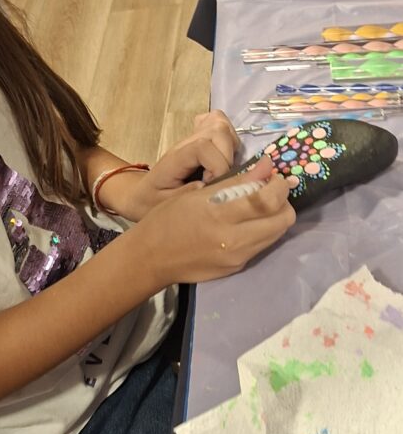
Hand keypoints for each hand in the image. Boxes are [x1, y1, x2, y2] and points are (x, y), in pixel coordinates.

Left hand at [107, 111, 240, 220]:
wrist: (140, 194)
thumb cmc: (150, 201)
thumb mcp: (163, 205)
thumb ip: (185, 194)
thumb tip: (207, 185)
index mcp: (176, 158)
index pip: (203, 146)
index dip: (218, 165)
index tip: (213, 184)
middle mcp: (186, 143)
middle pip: (218, 131)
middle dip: (228, 157)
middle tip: (221, 179)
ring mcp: (193, 138)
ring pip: (222, 126)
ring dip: (231, 147)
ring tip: (223, 169)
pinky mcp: (199, 139)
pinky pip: (218, 124)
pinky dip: (228, 137)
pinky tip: (222, 155)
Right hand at [136, 156, 295, 283]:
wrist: (151, 257)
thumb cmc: (168, 218)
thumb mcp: (197, 192)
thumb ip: (236, 181)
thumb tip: (266, 166)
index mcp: (219, 214)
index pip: (267, 199)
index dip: (279, 184)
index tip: (274, 174)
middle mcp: (233, 239)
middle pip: (283, 219)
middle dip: (283, 201)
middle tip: (268, 190)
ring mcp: (237, 257)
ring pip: (278, 233)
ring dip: (275, 216)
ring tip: (257, 205)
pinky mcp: (237, 267)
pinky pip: (262, 245)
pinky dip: (262, 230)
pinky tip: (245, 223)